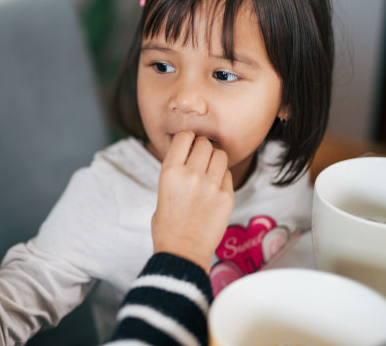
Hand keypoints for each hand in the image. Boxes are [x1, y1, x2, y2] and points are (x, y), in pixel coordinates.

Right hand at [152, 131, 233, 271]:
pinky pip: (228, 174)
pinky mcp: (227, 197)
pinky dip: (222, 176)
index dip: (187, 139)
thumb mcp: (162, 191)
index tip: (187, 146)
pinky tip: (214, 187)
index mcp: (170, 172)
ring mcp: (212, 185)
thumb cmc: (167, 224)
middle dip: (202, 148)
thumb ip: (176, 171)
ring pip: (220, 155)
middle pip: (205, 143)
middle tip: (199, 159)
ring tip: (208, 171)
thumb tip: (188, 155)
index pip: (185, 137)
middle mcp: (191, 174)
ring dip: (214, 159)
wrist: (182, 252)